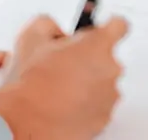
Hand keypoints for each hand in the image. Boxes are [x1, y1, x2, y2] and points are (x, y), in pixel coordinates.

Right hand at [0, 14, 128, 139]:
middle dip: (88, 59)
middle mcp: (111, 69)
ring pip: (103, 83)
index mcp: (98, 45)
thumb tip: (53, 30)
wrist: (29, 122)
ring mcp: (109, 95)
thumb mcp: (32, 37)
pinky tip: (64, 103)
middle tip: (63, 65)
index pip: (119, 25)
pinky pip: (99, 105)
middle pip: (107, 57)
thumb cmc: (32, 84)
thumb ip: (48, 24)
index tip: (103, 29)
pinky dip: (86, 104)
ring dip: (87, 83)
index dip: (109, 25)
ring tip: (59, 88)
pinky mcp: (104, 118)